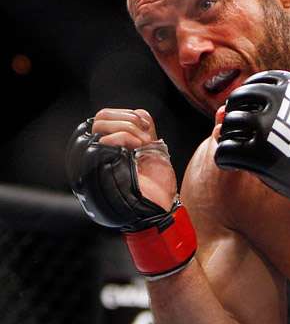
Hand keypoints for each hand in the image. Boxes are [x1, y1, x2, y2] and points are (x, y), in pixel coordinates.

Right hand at [66, 109, 195, 277]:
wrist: (160, 208)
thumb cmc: (156, 183)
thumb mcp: (151, 149)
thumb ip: (141, 131)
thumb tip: (135, 114)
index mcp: (107, 150)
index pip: (102, 118)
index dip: (124, 114)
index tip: (144, 125)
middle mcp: (96, 157)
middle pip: (100, 118)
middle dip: (127, 119)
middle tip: (144, 135)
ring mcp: (95, 164)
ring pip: (100, 126)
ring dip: (128, 128)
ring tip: (142, 144)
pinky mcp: (97, 172)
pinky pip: (103, 141)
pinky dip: (124, 136)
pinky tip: (138, 146)